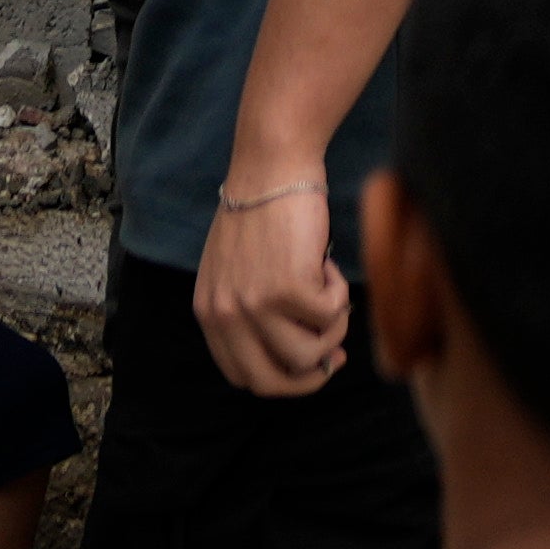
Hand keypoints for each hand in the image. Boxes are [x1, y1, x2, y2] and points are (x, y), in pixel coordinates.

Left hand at [199, 170, 357, 394]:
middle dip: (310, 377)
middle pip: (272, 382)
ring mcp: (256, 303)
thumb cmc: (263, 214)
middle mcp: (226, 314)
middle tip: (335, 354)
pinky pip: (331, 316)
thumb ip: (259, 318)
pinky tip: (328, 264)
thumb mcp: (239, 273)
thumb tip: (316, 362)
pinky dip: (340, 293)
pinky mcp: (289, 287)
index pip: (244, 376)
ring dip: (333, 329)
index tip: (312, 363)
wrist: (272, 165)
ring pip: (310, 354)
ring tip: (331, 291)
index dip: (284, 378)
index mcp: (209, 313)